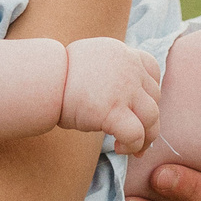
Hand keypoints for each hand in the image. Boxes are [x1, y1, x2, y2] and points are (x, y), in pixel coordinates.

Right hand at [59, 37, 162, 154]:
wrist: (45, 80)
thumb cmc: (60, 75)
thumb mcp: (92, 60)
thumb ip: (112, 70)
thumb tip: (120, 93)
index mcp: (123, 53)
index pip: (152, 71)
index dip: (150, 94)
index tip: (138, 109)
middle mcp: (130, 67)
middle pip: (155, 98)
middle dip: (149, 121)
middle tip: (139, 139)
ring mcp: (125, 89)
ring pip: (152, 118)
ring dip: (146, 138)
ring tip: (130, 148)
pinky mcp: (114, 111)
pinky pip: (136, 134)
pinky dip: (133, 145)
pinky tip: (120, 148)